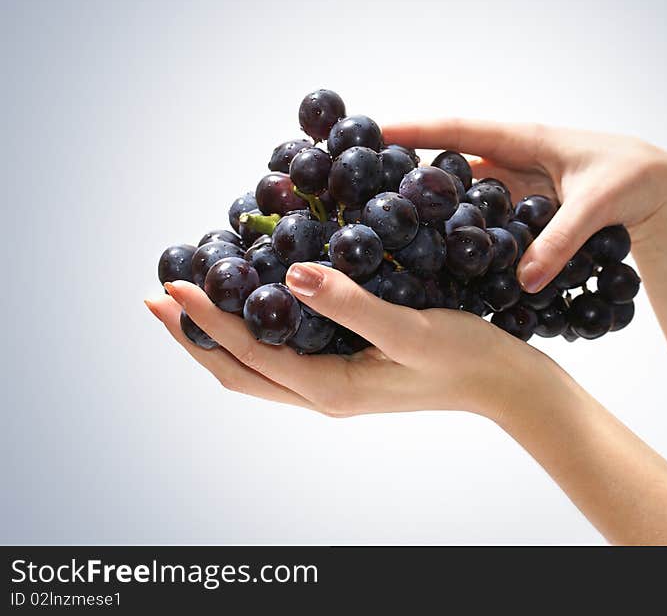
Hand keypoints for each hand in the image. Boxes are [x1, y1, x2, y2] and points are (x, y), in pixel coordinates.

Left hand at [146, 262, 554, 419]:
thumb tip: (292, 275)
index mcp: (329, 389)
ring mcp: (335, 387)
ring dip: (220, 337)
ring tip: (192, 305)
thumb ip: (350, 304)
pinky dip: (256, 333)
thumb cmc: (464, 358)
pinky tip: (260, 305)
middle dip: (194, 338)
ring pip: (258, 368)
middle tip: (157, 301)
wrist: (505, 384)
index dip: (207, 321)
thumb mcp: (409, 329)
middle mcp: (323, 394)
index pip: (250, 354)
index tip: (172, 285)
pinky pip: (285, 358)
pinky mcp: (349, 372)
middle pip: (239, 372)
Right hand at [382, 120, 666, 292]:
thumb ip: (559, 241)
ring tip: (395, 226)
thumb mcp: (596, 205)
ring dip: (437, 208)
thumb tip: (523, 283)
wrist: (665, 191)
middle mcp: (513, 162)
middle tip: (365, 186)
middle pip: (451, 164)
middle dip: (411, 172)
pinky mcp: (529, 212)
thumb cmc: (634, 178)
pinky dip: (469, 234)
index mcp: (523, 140)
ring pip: (466, 196)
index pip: (457, 131)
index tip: (372, 132)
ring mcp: (519, 188)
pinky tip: (450, 259)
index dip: (414, 131)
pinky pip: (490, 222)